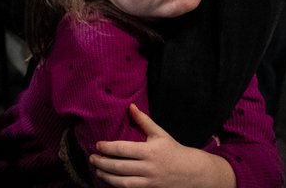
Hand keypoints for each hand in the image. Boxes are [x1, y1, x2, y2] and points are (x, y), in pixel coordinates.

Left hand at [90, 105, 235, 187]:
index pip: (123, 149)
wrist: (194, 173)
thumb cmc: (175, 151)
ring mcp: (150, 182)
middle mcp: (149, 168)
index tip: (97, 145)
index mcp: (150, 151)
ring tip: (97, 170)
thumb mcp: (160, 134)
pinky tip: (110, 181)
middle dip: (102, 163)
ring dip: (107, 177)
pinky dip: (118, 186)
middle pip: (120, 166)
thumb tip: (130, 105)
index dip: (107, 148)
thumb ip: (144, 121)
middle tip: (92, 158)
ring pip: (123, 182)